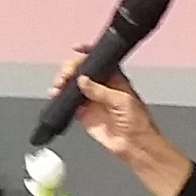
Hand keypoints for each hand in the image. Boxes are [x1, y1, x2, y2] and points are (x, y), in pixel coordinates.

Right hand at [44, 55, 189, 195]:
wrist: (134, 146)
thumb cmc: (138, 123)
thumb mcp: (121, 101)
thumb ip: (100, 91)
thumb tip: (83, 80)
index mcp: (114, 79)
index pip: (99, 60)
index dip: (88, 53)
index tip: (77, 49)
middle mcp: (102, 87)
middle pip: (82, 71)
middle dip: (71, 69)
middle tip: (66, 75)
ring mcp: (92, 100)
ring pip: (73, 85)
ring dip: (63, 82)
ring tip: (58, 86)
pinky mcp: (84, 114)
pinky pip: (69, 102)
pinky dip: (61, 98)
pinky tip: (57, 96)